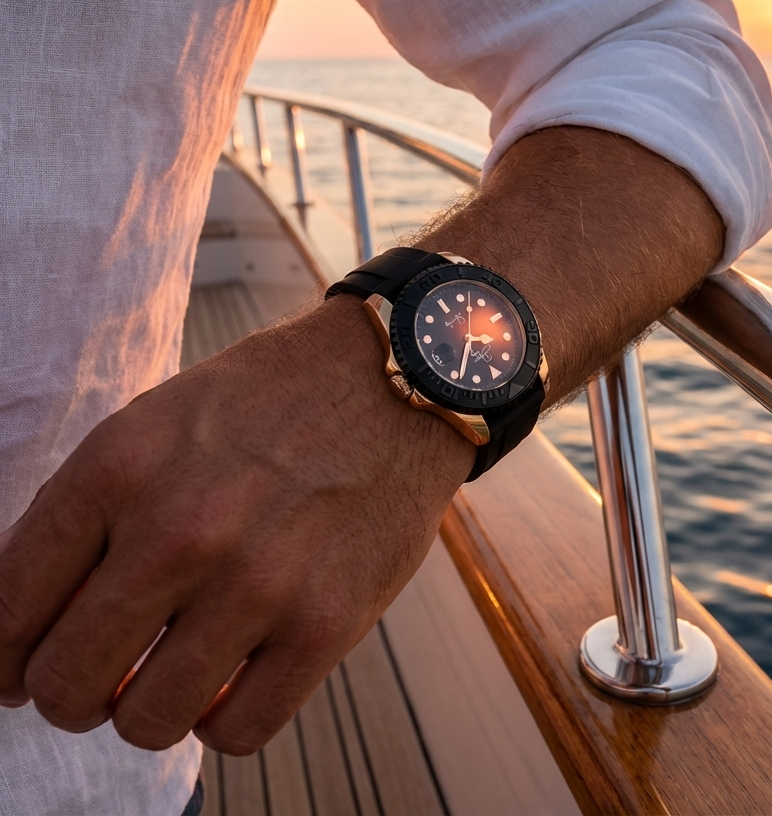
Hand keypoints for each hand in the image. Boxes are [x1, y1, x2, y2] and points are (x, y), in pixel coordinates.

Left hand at [0, 295, 472, 752]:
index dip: (2, 659)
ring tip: (176, 671)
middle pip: (67, 682)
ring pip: (147, 721)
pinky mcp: (327, 622)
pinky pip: (238, 732)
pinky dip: (224, 717)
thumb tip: (31, 623)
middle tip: (101, 677)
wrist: (392, 381)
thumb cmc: (271, 401)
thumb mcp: (155, 423)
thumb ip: (86, 515)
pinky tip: (237, 673)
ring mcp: (257, 582)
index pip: (7, 608)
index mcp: (119, 468)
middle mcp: (180, 530)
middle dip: (72, 693)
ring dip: (149, 709)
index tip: (20, 672)